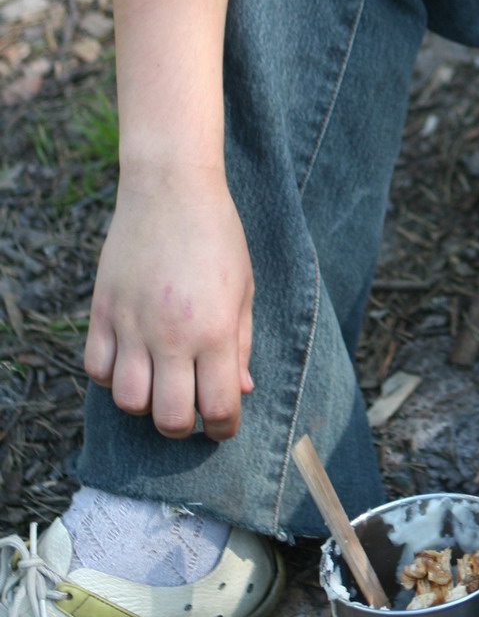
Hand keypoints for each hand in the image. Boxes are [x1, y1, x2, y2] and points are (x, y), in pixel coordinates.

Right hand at [84, 170, 254, 442]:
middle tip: (190, 407)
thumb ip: (240, 344)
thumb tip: (241, 389)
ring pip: (128, 401)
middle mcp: (171, 335)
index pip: (219, 408)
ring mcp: (132, 324)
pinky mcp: (103, 310)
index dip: (225, 427)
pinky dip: (112, 375)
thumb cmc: (218, 236)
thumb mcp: (244, 290)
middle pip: (170, 419)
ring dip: (145, 403)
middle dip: (184, 426)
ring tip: (159, 382)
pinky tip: (131, 359)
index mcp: (215, 330)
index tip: (224, 422)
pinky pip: (96, 369)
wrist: (171, 189)